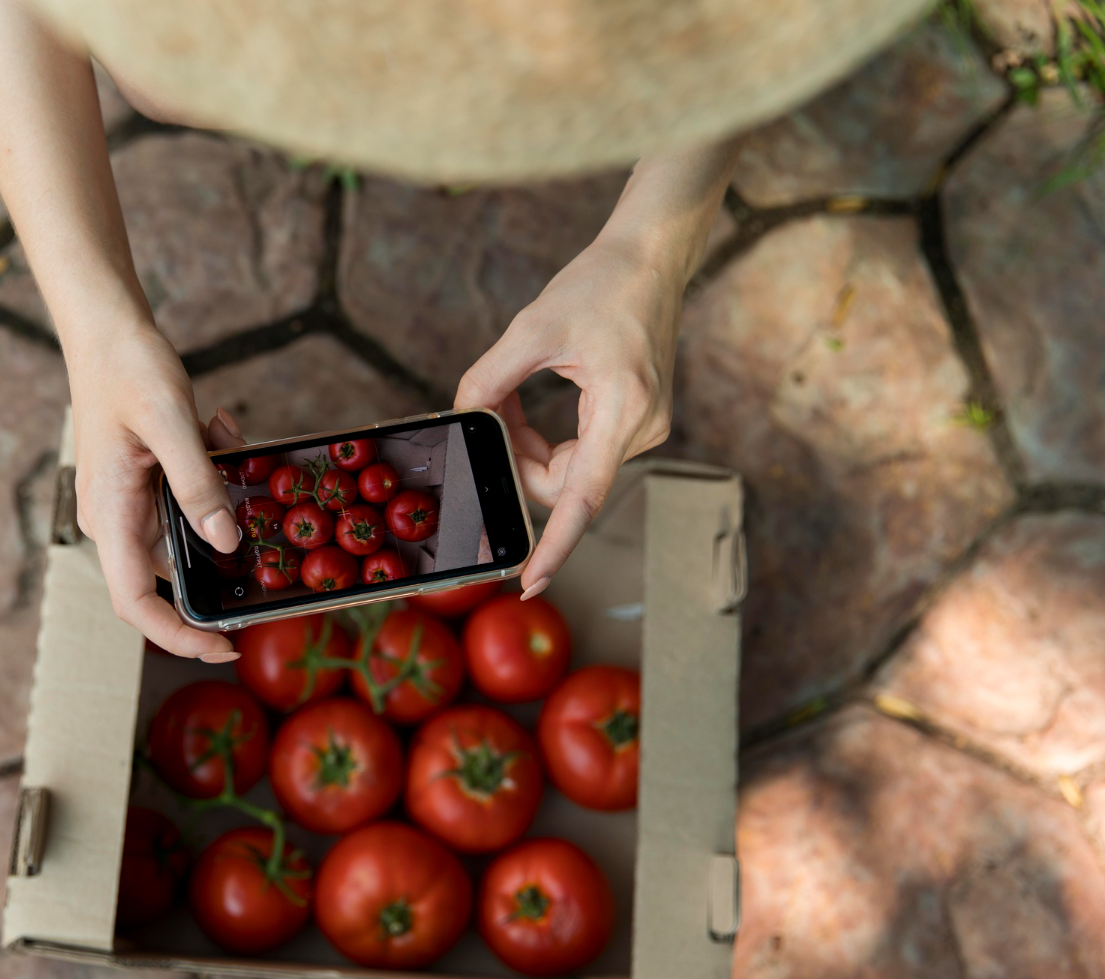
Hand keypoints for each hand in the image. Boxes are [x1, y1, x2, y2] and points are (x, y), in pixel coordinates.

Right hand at [68, 323, 245, 659]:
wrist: (104, 327)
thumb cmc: (128, 368)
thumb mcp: (171, 423)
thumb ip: (197, 485)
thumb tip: (225, 545)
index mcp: (109, 514)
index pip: (135, 602)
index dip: (175, 636)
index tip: (222, 646)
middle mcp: (114, 518)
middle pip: (165, 577)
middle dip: (216, 571)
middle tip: (264, 566)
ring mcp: (126, 502)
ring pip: (184, 533)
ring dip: (219, 508)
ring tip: (232, 450)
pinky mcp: (142, 482)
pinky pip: (186, 500)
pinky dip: (213, 478)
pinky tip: (221, 431)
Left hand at [455, 234, 681, 598]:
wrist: (652, 258)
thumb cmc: (599, 284)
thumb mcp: (531, 327)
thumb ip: (490, 380)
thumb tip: (464, 420)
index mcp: (622, 408)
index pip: (584, 498)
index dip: (556, 545)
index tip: (530, 581)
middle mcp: (643, 429)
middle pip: (563, 484)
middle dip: (517, 463)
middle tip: (492, 416)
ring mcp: (646, 431)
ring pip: (569, 472)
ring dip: (531, 449)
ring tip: (514, 400)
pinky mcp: (638, 425)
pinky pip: (581, 455)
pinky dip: (549, 440)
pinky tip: (535, 406)